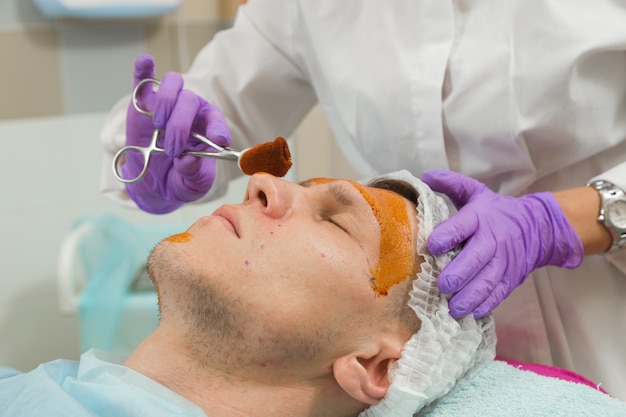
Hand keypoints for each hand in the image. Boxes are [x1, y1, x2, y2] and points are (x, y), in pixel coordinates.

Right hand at [124, 54, 230, 213]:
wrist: (153, 186)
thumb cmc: (180, 180)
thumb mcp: (193, 185)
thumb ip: (194, 174)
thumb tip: (189, 160)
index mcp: (208, 128)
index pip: (216, 120)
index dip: (217, 128)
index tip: (217, 140)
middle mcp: (189, 112)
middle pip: (189, 100)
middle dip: (181, 125)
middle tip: (173, 149)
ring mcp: (165, 106)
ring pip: (171, 85)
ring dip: (166, 102)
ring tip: (159, 125)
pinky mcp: (141, 105)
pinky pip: (142, 82)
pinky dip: (143, 69)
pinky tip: (145, 62)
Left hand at [422, 170, 582, 317]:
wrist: (537, 228)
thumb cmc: (495, 211)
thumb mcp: (476, 193)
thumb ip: (451, 184)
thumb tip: (426, 176)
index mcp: (480, 217)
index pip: (463, 225)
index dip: (448, 235)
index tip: (432, 245)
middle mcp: (492, 240)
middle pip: (476, 258)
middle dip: (458, 273)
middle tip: (442, 285)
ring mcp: (503, 263)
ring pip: (487, 282)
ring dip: (470, 296)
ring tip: (453, 308)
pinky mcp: (510, 279)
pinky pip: (498, 295)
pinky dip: (484, 306)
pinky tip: (470, 313)